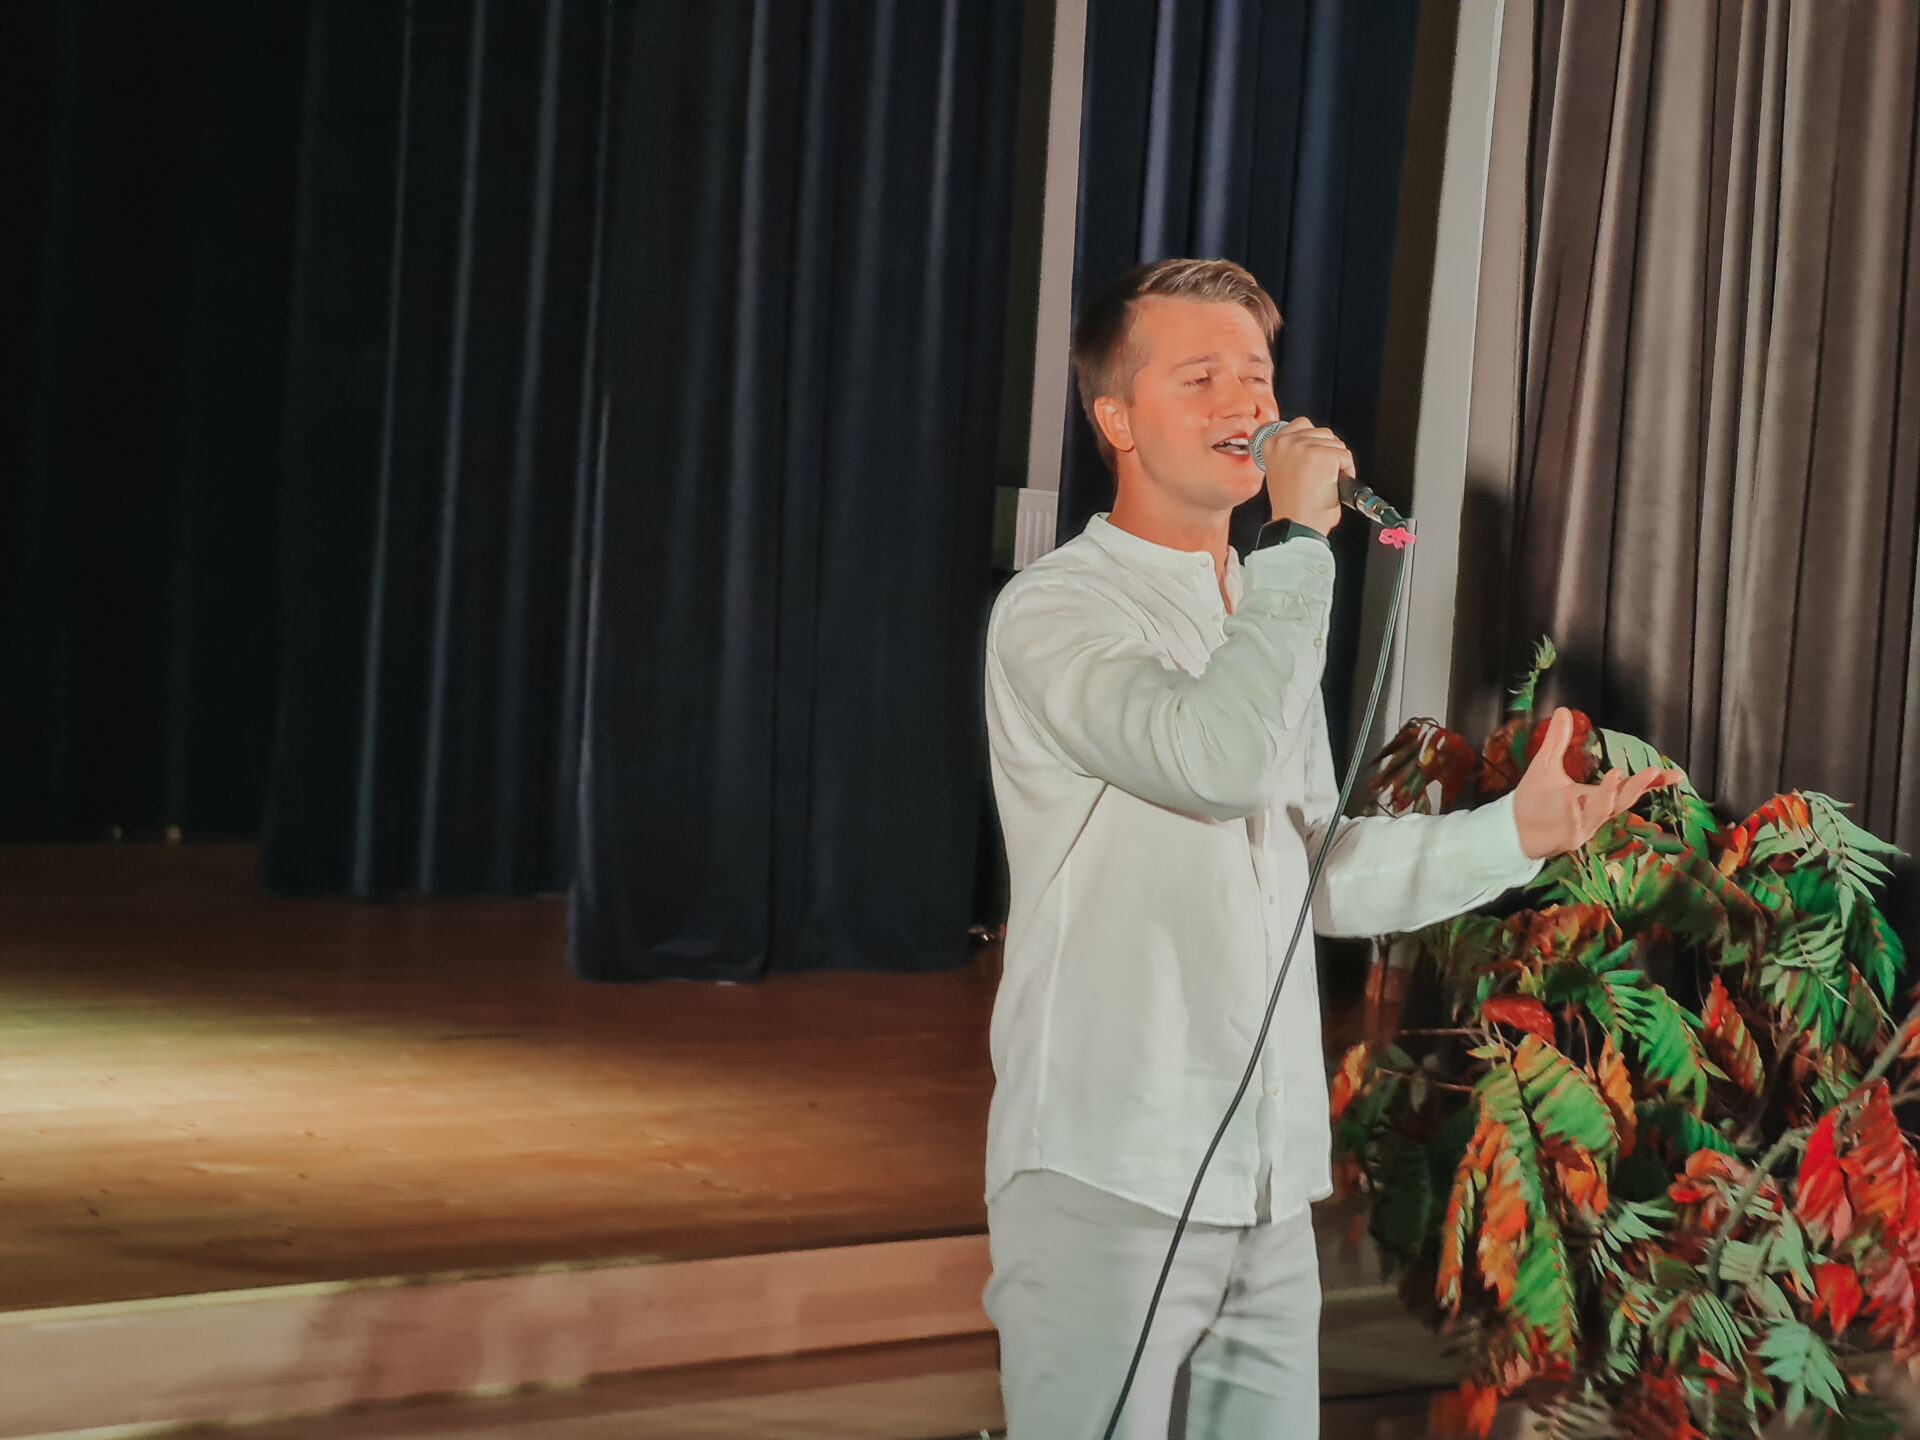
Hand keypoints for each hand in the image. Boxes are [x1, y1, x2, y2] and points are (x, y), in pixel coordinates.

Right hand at [1256, 417, 1349, 535]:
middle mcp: (1285, 442)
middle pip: (1322, 432)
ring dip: (1337, 462)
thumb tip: (1314, 441)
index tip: (1313, 460)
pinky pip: (1346, 456)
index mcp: (1272, 444)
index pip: (1302, 424)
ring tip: (1325, 483)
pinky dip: (1347, 471)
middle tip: (1320, 476)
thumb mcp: (1282, 470)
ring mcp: (1304, 447)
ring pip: (1336, 443)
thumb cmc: (1291, 507)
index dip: (1313, 442)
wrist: (1296, 526)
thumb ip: (1292, 452)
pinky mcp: (1322, 456)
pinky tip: (1333, 485)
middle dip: (1328, 452)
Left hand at [1511, 708, 1682, 858]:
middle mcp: (1592, 812)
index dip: (1652, 782)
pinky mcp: (1564, 838)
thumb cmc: (1533, 800)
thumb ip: (1557, 741)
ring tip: (1615, 775)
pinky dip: (1572, 811)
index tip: (1676, 774)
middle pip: (1621, 801)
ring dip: (1608, 794)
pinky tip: (1568, 796)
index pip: (1629, 789)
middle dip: (1637, 786)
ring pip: (1600, 812)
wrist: (1512, 828)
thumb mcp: (1546, 765)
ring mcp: (1581, 827)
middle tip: (1652, 770)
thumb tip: (1563, 710)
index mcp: (1594, 796)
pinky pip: (1572, 825)